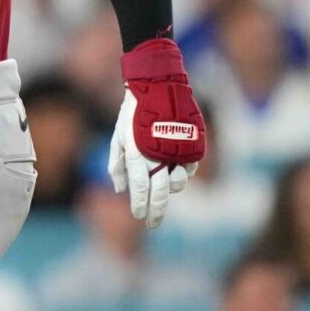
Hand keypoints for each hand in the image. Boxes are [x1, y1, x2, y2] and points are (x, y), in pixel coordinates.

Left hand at [108, 37, 206, 226]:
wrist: (158, 86)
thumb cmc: (133, 113)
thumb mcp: (118, 136)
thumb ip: (117, 164)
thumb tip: (119, 190)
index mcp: (137, 152)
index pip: (140, 188)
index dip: (140, 205)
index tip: (139, 217)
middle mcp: (158, 154)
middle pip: (160, 192)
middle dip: (156, 211)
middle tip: (153, 224)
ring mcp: (177, 150)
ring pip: (177, 182)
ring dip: (171, 190)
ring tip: (164, 188)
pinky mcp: (193, 144)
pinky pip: (190, 168)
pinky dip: (183, 174)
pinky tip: (176, 173)